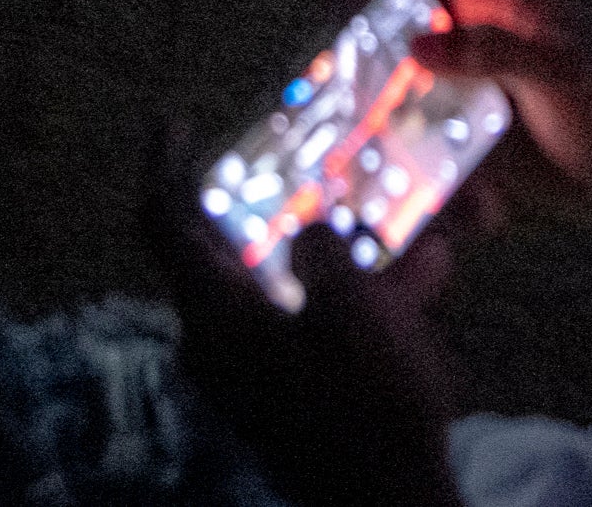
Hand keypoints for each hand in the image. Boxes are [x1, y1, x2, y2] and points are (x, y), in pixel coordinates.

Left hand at [150, 132, 465, 506]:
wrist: (390, 504)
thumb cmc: (367, 402)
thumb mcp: (355, 306)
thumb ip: (325, 249)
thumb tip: (310, 230)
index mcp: (214, 313)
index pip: (163, 222)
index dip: (164, 163)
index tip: (179, 122)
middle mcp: (218, 343)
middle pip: (235, 251)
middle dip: (290, 208)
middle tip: (328, 171)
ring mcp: (252, 375)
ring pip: (289, 287)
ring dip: (346, 252)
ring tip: (412, 221)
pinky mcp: (289, 397)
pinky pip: (315, 326)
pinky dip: (358, 298)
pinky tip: (428, 274)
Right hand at [328, 0, 591, 231]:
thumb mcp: (562, 76)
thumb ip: (494, 52)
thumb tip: (417, 48)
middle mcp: (480, 24)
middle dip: (361, 19)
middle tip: (337, 62)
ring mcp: (480, 73)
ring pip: (408, 61)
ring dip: (382, 87)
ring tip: (361, 121)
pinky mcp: (483, 124)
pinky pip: (429, 125)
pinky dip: (414, 146)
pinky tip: (418, 175)